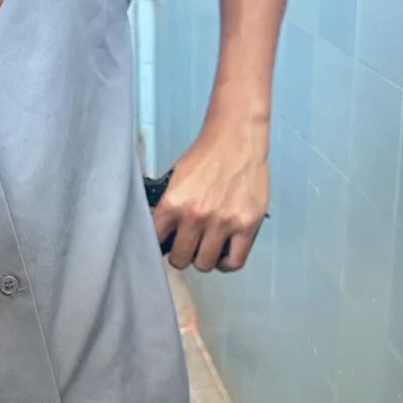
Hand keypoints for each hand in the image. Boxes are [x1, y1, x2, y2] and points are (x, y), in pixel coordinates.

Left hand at [153, 121, 269, 272]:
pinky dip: (226, 264)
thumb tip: (161, 233)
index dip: (159, 246)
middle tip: (186, 247)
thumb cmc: (205, 156)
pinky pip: (235, 262)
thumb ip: (167, 206)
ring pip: (205, 264)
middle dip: (181, 255)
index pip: (156, 242)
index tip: (164, 246)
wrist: (236, 138)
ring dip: (203, 259)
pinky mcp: (247, 225)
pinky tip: (223, 255)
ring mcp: (223, 222)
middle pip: (180, 259)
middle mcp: (196, 216)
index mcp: (173, 203)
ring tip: (206, 248)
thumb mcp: (174, 179)